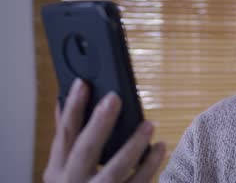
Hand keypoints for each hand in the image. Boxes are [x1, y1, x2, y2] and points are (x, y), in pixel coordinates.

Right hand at [43, 78, 165, 182]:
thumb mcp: (63, 168)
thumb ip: (66, 140)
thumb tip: (64, 102)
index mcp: (58, 170)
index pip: (64, 134)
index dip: (73, 107)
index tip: (83, 83)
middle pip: (85, 150)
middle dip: (99, 124)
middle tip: (114, 99)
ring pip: (114, 171)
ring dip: (133, 145)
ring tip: (149, 124)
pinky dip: (150, 165)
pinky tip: (160, 147)